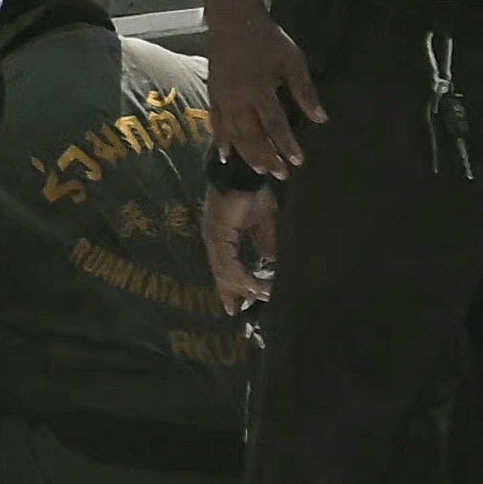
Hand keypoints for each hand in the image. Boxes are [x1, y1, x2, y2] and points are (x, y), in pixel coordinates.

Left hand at [206, 178, 281, 320]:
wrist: (245, 172)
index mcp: (221, 236)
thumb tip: (270, 262)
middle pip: (220, 273)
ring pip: (224, 271)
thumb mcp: (262, 223)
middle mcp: (213, 238)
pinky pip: (227, 262)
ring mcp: (213, 236)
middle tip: (238, 311)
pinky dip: (240, 276)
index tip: (234, 307)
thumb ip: (264, 243)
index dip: (228, 287)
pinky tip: (253, 285)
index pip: (223, 267)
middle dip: (230, 293)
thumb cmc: (251, 192)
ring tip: (260, 297)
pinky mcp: (217, 233)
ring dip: (242, 287)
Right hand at [210, 7, 323, 175]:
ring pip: (233, 133)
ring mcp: (222, 97)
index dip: (286, 144)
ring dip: (247, 153)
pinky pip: (215, 121)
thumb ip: (305, 91)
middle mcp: (238, 98)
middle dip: (267, 157)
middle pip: (252, 135)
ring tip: (260, 169)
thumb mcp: (292, 61)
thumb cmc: (267, 39)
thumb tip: (320, 119)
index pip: (275, 124)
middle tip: (281, 174)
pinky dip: (220, 139)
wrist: (233, 20)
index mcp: (259, 89)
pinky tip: (226, 154)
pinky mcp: (213, 93)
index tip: (297, 161)